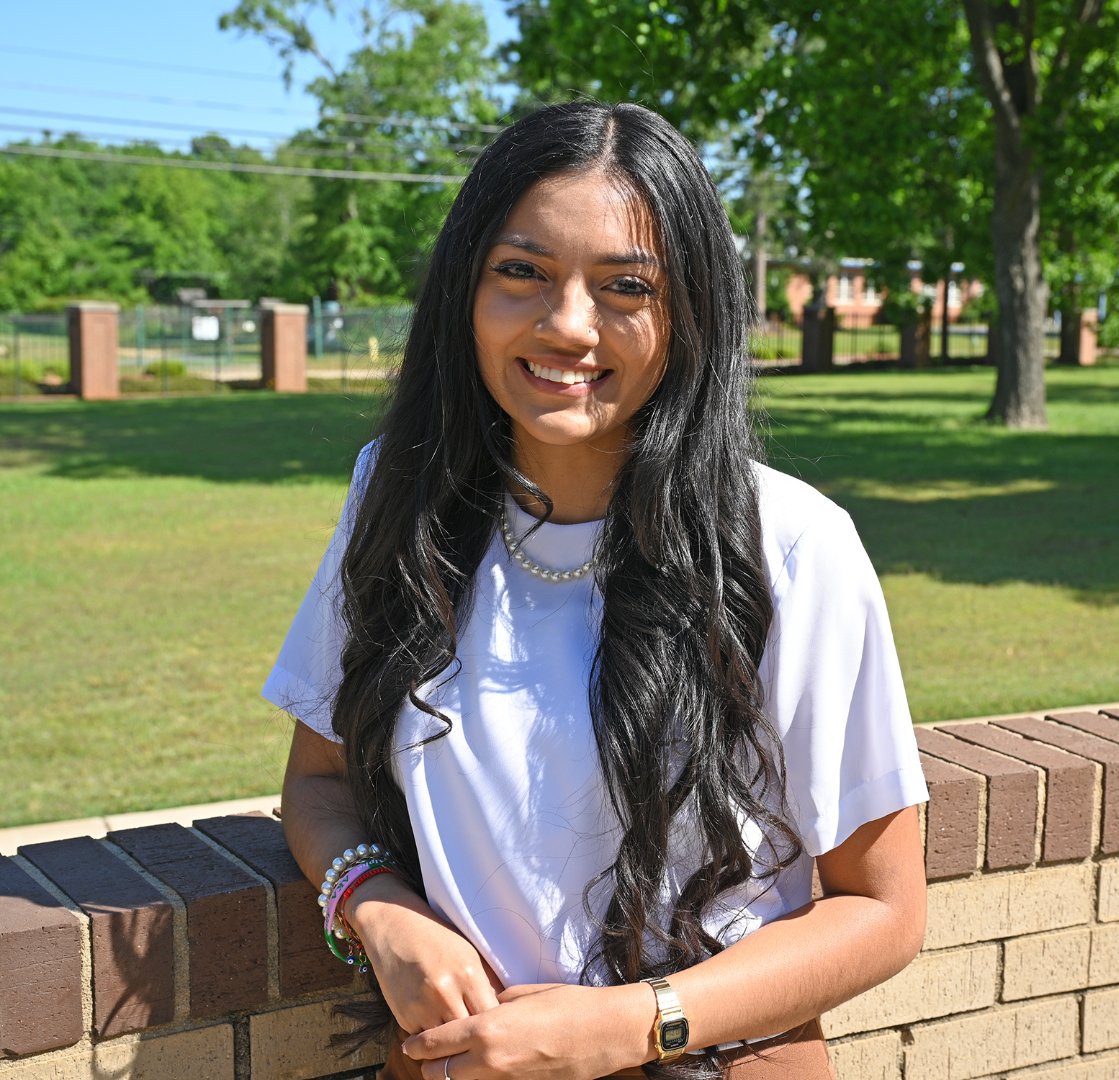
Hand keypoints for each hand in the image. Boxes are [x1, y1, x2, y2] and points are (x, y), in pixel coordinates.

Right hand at [347, 875, 502, 1033]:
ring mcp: (422, 1008)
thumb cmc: (438, 940)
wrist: (394, 929)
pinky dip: (434, 1038)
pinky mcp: (404, 1018)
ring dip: (453, 1043)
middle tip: (480, 1041)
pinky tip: (437, 1028)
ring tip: (460, 1040)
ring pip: (447, 1043)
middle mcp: (445, 993)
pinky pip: (427, 1039)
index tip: (497, 1028)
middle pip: (469, 1034)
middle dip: (475, 1038)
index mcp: (468, 974)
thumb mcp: (468, 954)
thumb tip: (502, 1014)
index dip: (495, 1025)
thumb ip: (486, 984)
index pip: (490, 1015)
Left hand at [402, 982, 653, 1079]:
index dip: (418, 1045)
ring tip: (452, 1060)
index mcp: (486, 1030)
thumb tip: (481, 1008)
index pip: (435, 1044)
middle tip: (427, 1054)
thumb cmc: (568, 1004)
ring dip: (454, 1073)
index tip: (409, 1043)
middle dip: (430, 1064)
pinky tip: (484, 1065)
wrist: (606, 1033)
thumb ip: (495, 1004)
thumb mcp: (524, 994)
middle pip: (440, 1074)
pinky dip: (480, 1076)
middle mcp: (490, 1060)